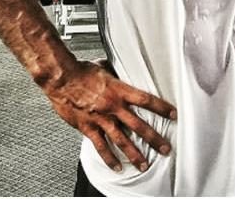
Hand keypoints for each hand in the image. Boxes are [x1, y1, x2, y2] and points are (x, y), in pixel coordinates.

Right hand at [43, 60, 176, 171]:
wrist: (60, 77)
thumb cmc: (81, 70)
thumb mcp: (106, 67)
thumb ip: (117, 75)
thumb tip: (125, 71)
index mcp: (119, 89)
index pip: (146, 100)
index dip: (161, 108)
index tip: (173, 114)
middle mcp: (112, 106)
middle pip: (138, 125)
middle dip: (154, 138)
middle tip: (165, 148)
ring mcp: (100, 119)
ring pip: (122, 140)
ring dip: (135, 154)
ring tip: (144, 164)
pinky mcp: (87, 127)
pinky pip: (101, 146)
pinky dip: (110, 158)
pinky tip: (117, 166)